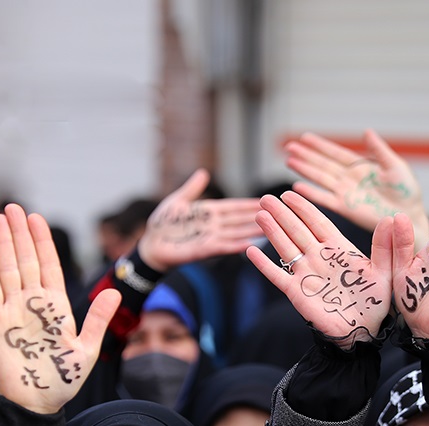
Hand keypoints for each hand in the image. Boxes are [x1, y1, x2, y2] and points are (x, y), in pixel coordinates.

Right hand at [0, 204, 120, 413]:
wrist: (34, 404)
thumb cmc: (62, 382)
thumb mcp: (86, 350)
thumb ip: (97, 319)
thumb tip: (115, 292)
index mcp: (57, 306)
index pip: (50, 265)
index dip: (43, 241)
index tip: (36, 218)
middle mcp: (34, 303)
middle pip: (26, 259)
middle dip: (20, 233)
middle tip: (13, 206)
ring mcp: (13, 310)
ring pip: (8, 268)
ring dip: (3, 243)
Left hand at [137, 169, 261, 271]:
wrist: (149, 244)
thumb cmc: (162, 224)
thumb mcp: (177, 201)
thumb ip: (192, 189)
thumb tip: (203, 172)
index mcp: (209, 212)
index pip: (234, 207)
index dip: (249, 204)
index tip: (267, 201)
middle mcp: (213, 225)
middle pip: (240, 220)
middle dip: (258, 217)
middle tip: (279, 213)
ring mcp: (209, 238)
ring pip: (236, 233)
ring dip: (253, 232)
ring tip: (271, 228)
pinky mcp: (202, 250)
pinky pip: (222, 247)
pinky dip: (236, 246)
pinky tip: (249, 244)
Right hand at [246, 191, 393, 347]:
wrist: (362, 331)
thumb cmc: (375, 302)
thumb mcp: (384, 271)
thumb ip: (384, 246)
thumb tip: (391, 219)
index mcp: (339, 249)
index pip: (318, 222)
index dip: (303, 208)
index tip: (290, 193)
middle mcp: (319, 257)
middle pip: (296, 230)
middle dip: (281, 214)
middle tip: (266, 198)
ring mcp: (306, 274)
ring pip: (285, 247)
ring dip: (272, 231)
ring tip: (259, 215)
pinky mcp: (296, 292)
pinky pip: (277, 275)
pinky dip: (264, 265)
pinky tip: (251, 252)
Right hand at [287, 130, 428, 247]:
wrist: (409, 215)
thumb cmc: (406, 191)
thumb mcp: (394, 166)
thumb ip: (379, 150)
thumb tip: (366, 131)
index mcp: (360, 167)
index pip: (336, 153)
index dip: (320, 145)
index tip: (304, 137)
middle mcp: (349, 179)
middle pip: (323, 164)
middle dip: (306, 155)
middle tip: (289, 147)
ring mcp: (346, 193)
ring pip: (321, 178)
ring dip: (305, 170)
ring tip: (289, 161)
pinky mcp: (346, 208)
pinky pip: (325, 199)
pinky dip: (311, 194)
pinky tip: (297, 186)